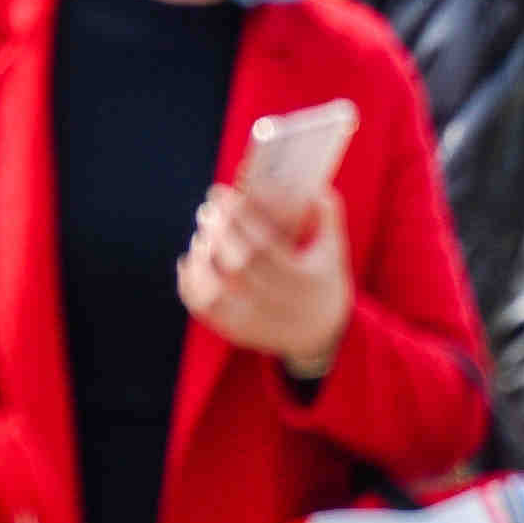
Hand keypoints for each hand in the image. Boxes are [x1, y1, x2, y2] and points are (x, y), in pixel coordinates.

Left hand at [184, 176, 351, 378]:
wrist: (322, 335)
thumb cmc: (325, 283)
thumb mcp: (334, 250)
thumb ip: (327, 217)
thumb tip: (314, 187)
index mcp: (301, 279)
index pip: (265, 244)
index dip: (241, 217)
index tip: (223, 194)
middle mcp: (277, 302)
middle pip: (238, 264)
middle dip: (218, 231)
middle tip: (207, 209)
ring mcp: (254, 320)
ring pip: (215, 291)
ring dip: (201, 260)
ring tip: (200, 236)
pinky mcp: (237, 330)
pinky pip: (205, 309)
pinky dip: (190, 285)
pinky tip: (189, 262)